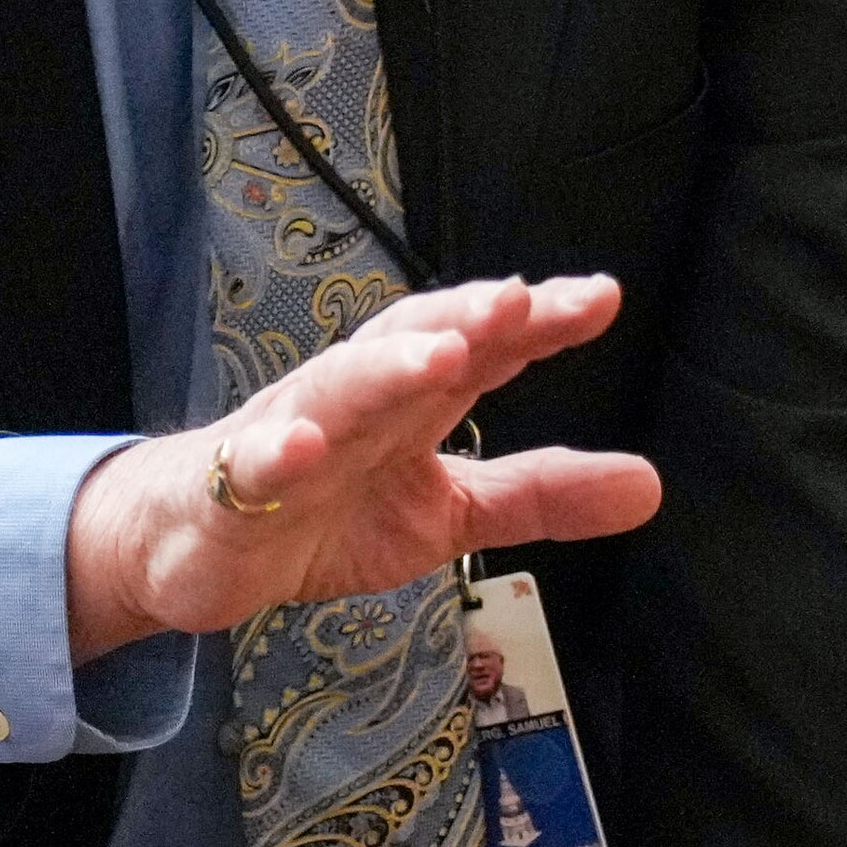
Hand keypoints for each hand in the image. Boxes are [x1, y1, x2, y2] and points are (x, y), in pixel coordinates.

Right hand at [64, 274, 660, 659]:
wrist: (196, 548)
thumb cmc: (327, 510)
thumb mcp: (449, 511)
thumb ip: (541, 495)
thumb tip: (649, 485)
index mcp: (411, 401)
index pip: (479, 347)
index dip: (535, 320)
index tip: (600, 297)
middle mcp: (356, 401)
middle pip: (409, 343)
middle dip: (464, 317)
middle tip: (519, 300)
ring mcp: (292, 437)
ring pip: (338, 389)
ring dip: (387, 367)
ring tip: (439, 355)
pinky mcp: (233, 490)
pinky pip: (254, 467)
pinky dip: (278, 452)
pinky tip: (307, 446)